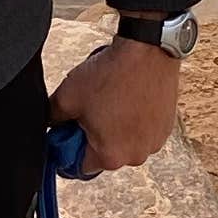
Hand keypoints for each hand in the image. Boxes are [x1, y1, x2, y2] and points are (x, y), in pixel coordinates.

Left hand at [50, 33, 180, 176]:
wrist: (147, 50)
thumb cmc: (112, 74)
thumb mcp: (67, 96)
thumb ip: (53, 119)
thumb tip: (51, 126)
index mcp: (111, 156)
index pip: (80, 167)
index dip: (69, 148)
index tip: (69, 131)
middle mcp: (136, 156)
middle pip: (104, 153)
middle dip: (94, 136)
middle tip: (89, 109)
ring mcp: (154, 142)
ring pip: (124, 141)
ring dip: (115, 127)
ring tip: (111, 100)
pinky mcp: (166, 126)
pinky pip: (143, 130)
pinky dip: (134, 119)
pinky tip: (128, 97)